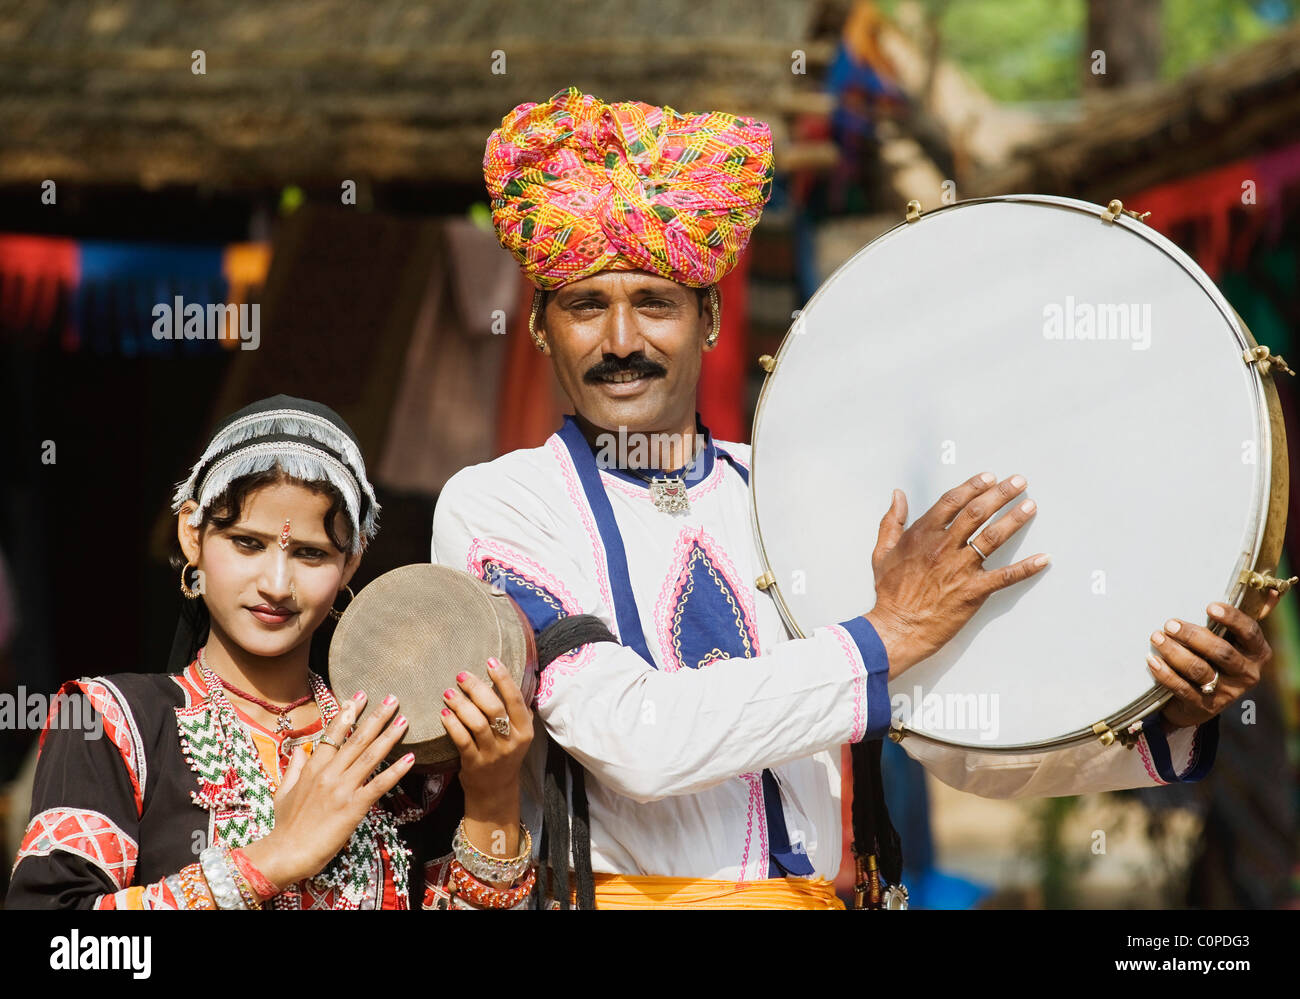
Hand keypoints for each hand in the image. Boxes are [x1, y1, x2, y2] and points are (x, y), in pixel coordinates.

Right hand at [241, 692, 413, 888]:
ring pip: (370, 756)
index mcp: (312, 768)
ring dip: (389, 736)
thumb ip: (294, 768)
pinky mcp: (353, 807)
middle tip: (393, 698)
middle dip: (376, 717)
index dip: (348, 713)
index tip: (361, 696)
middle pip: (357, 739)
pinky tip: (410, 758)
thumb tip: (300, 750)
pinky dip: (396, 771)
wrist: (285, 853)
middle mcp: (329, 773)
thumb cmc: (285, 825)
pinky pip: (379, 784)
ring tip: (404, 719)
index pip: (334, 734)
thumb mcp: (283, 791)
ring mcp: (342, 789)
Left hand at [442, 658, 532, 860]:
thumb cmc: (504, 754)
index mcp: (525, 729)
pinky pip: (462, 741)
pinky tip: (443, 714)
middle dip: (476, 688)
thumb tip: (504, 675)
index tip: (490, 660)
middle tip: (461, 675)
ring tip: (448, 692)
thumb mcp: (517, 733)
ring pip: (477, 724)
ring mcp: (493, 754)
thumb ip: (514, 710)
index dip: (503, 678)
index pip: (515, 699)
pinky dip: (452, 725)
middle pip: (494, 709)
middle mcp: (512, 741)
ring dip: (461, 705)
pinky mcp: (475, 764)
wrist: (496, 791)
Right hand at [865, 472, 1049, 677]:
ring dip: (1014, 519)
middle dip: (1000, 494)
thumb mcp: (882, 551)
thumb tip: (897, 495)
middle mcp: (943, 547)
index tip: (988, 477)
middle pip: (977, 512)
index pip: (952, 501)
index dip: (972, 486)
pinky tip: (1042, 559)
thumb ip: (892, 521)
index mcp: (922, 535)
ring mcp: (960, 569)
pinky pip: (1004, 576)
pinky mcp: (973, 591)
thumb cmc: (889, 593)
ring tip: (1030, 505)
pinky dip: (1026, 568)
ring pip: (992, 537)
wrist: (897, 628)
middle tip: (1017, 482)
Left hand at [1151, 591, 1279, 729]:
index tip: (1209, 606)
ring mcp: (1226, 693)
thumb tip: (1272, 590)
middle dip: (1193, 636)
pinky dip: (1165, 673)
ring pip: (1199, 669)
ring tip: (1156, 636)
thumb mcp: (1234, 640)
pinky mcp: (1204, 706)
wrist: (1199, 702)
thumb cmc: (1216, 660)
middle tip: (1170, 623)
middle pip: (1221, 652)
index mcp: (1257, 653)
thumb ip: (1247, 617)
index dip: (1231, 619)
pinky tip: (1152, 659)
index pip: (1250, 632)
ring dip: (1175, 651)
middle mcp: (1246, 674)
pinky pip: (1182, 688)